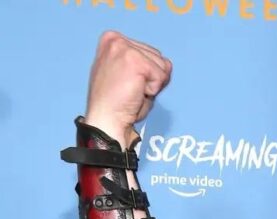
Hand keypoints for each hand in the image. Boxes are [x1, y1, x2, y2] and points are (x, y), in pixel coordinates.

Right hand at [83, 31, 171, 146]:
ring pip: (163, 67)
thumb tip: (167, 64)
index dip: (147, 73)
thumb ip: (142, 61)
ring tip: (133, 91)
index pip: (150, 52)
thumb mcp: (126, 72)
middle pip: (159, 57)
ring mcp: (125, 49)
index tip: (127, 82)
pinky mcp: (136, 62)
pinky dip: (154, 90)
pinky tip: (136, 93)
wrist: (106, 118)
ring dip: (153, 84)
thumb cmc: (116, 101)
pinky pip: (162, 77)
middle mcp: (116, 39)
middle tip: (130, 89)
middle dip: (152, 78)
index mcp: (112, 39)